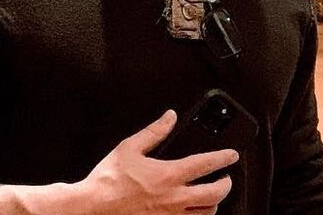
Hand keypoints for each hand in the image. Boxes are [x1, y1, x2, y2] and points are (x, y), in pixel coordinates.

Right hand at [70, 109, 237, 213]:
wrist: (90, 209)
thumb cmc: (107, 182)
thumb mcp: (129, 148)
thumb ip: (154, 132)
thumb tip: (170, 117)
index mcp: (168, 175)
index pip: (207, 163)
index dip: (224, 157)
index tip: (232, 155)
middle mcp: (174, 199)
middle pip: (215, 194)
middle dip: (226, 185)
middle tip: (225, 179)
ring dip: (213, 205)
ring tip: (211, 198)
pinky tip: (192, 214)